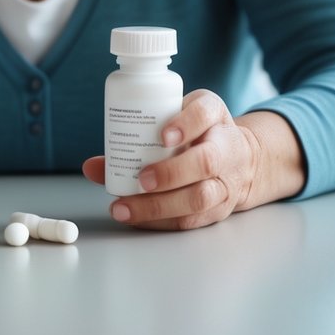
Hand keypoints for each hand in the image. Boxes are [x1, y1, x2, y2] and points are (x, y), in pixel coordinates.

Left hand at [82, 89, 275, 230]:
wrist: (243, 159)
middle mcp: (226, 148)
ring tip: (125, 208)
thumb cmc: (199, 134)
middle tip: (141, 179)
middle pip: (205, 162)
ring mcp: (226, 182)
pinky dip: (161, 222)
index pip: (204, 113)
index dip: (185, 123)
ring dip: (160, 206)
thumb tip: (90, 166)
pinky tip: (136, 219)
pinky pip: (192, 220)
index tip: (162, 135)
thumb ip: (138, 135)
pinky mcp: (220, 209)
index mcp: (214, 116)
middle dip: (171, 173)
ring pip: (200, 198)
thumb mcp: (177, 119)